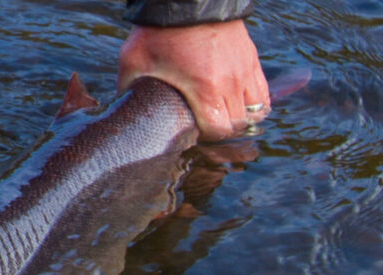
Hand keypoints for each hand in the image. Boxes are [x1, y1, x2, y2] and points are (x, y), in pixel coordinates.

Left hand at [117, 20, 268, 141]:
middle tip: (204, 127)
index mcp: (205, 88)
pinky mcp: (251, 59)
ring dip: (240, 118)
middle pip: (238, 124)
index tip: (192, 132)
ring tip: (222, 118)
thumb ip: (128, 88)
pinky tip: (237, 104)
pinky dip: (253, 103)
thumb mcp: (134, 62)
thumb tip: (120, 108)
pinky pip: (262, 92)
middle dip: (221, 131)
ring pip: (256, 110)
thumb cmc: (160, 31)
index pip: (219, 130)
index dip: (205, 137)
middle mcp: (231, 81)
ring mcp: (245, 69)